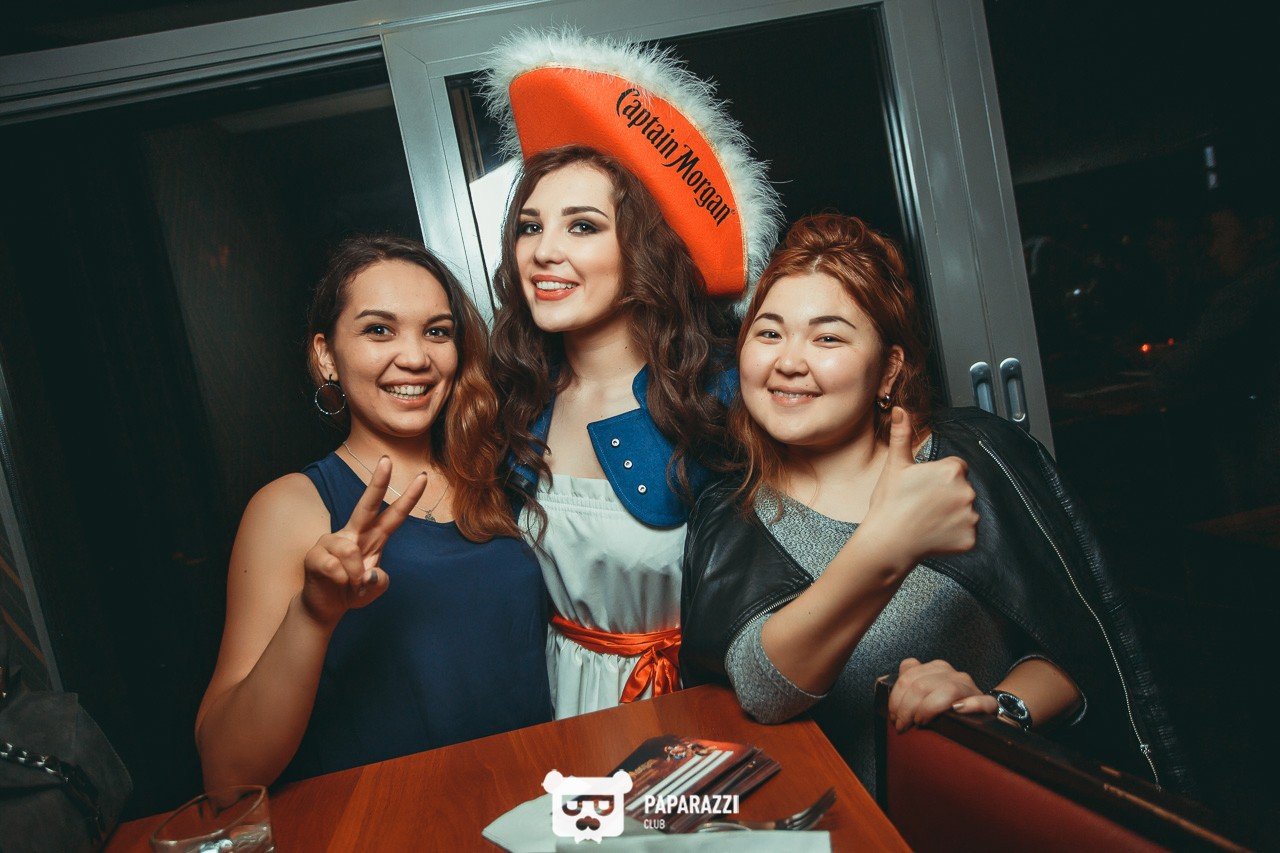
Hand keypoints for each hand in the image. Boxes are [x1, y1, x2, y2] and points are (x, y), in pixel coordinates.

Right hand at [299, 457, 426, 626]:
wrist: (323, 606)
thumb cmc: (351, 591)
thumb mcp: (374, 589)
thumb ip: (379, 582)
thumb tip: (369, 573)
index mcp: (372, 538)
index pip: (394, 515)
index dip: (409, 498)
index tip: (423, 477)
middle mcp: (353, 534)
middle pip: (367, 504)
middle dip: (378, 482)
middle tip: (387, 460)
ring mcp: (331, 541)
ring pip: (350, 552)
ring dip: (354, 576)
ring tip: (349, 584)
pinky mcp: (314, 554)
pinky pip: (336, 568)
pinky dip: (341, 582)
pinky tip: (334, 583)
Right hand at [858, 407, 978, 573]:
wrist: (887, 542)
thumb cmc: (889, 503)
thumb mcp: (895, 466)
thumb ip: (902, 435)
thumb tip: (900, 409)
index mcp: (953, 470)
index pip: (956, 468)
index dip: (938, 477)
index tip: (922, 487)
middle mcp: (967, 491)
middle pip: (962, 489)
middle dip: (947, 495)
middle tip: (922, 504)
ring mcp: (970, 517)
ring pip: (966, 511)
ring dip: (952, 515)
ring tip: (927, 520)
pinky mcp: (970, 539)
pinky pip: (966, 533)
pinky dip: (954, 535)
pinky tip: (934, 534)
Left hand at [887, 657, 997, 731]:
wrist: (979, 712)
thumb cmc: (944, 707)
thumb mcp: (925, 691)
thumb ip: (910, 679)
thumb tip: (900, 672)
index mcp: (936, 669)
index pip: (909, 675)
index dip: (896, 697)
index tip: (894, 716)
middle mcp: (952, 674)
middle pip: (922, 685)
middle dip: (907, 708)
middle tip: (903, 726)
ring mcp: (970, 687)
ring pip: (947, 690)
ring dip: (929, 708)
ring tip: (921, 722)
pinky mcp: (987, 703)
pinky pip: (982, 701)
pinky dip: (970, 705)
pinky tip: (958, 711)